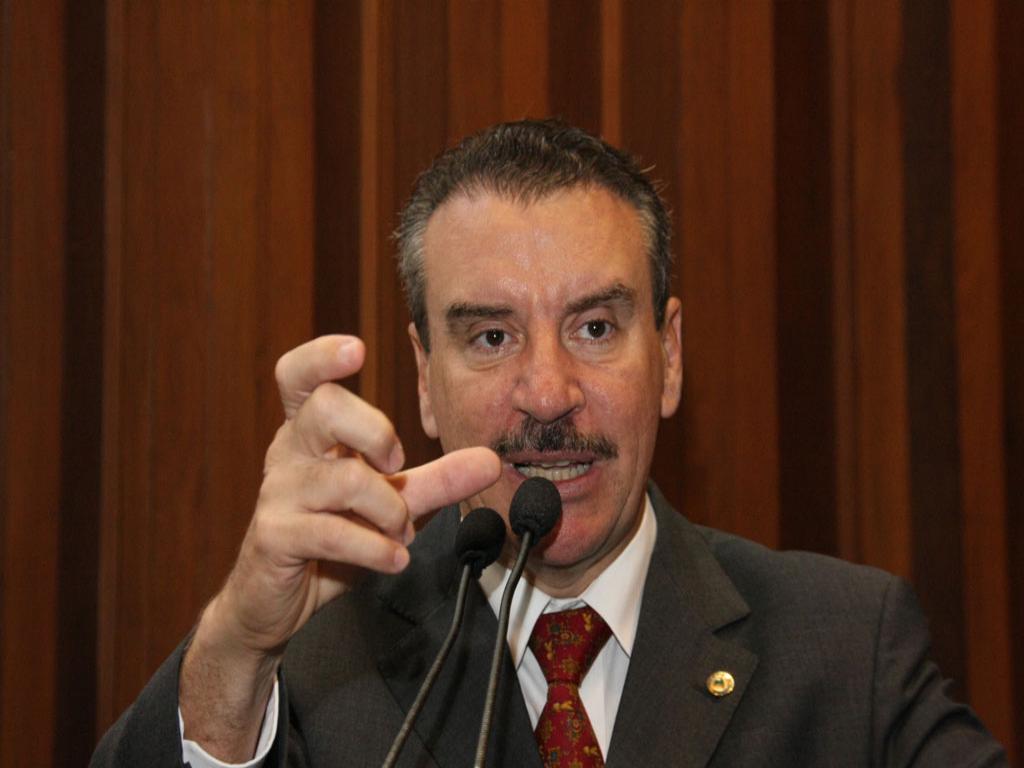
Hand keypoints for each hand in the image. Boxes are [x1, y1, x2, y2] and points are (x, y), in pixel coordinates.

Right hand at [180, 335, 499, 758]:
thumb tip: (491, 459)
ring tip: (400, 530)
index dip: (322, 355)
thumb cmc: (329, 538)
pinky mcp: (274, 536)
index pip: (299, 375)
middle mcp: (289, 453)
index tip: (357, 350)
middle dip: (377, 432)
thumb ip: (436, 480)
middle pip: (325, 408)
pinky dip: (375, 547)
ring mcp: (278, 494)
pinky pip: (332, 532)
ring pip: (343, 479)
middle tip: (397, 464)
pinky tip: (394, 558)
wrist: (277, 601)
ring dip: (390, 508)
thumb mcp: (388, 504)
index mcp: (309, 433)